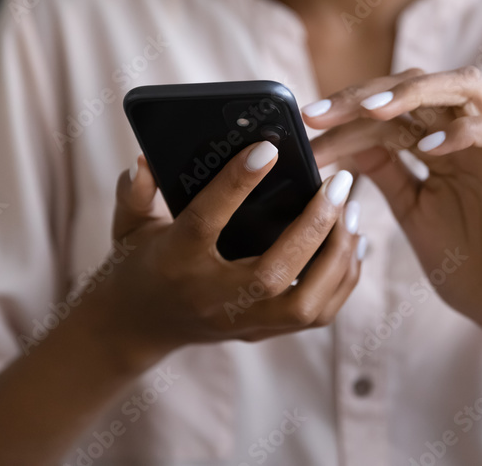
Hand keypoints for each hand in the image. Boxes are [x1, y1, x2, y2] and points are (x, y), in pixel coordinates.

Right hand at [91, 142, 363, 372]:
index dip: (237, 183)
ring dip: (337, 256)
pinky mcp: (262, 332)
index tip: (269, 148)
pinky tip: (352, 242)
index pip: (206, 220)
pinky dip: (342, 278)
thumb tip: (145, 159)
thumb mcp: (129, 223)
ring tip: (351, 210)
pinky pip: (317, 314)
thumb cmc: (140, 262)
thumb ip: (136, 191)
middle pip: (272, 274)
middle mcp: (211, 297)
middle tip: (340, 183)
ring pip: (305, 305)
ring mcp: (240, 322)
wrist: (139, 326)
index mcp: (175, 261)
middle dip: (314, 228)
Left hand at [304, 67, 481, 349]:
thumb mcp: (412, 210)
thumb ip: (386, 171)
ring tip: (372, 111)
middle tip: (319, 112)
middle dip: (367, 93)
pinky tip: (427, 149)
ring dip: (416, 92)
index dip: (344, 113)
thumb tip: (343, 142)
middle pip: (420, 84)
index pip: (390, 111)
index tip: (304, 126)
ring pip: (466, 86)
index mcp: (439, 145)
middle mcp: (467, 138)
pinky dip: (464, 131)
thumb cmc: (466, 264)